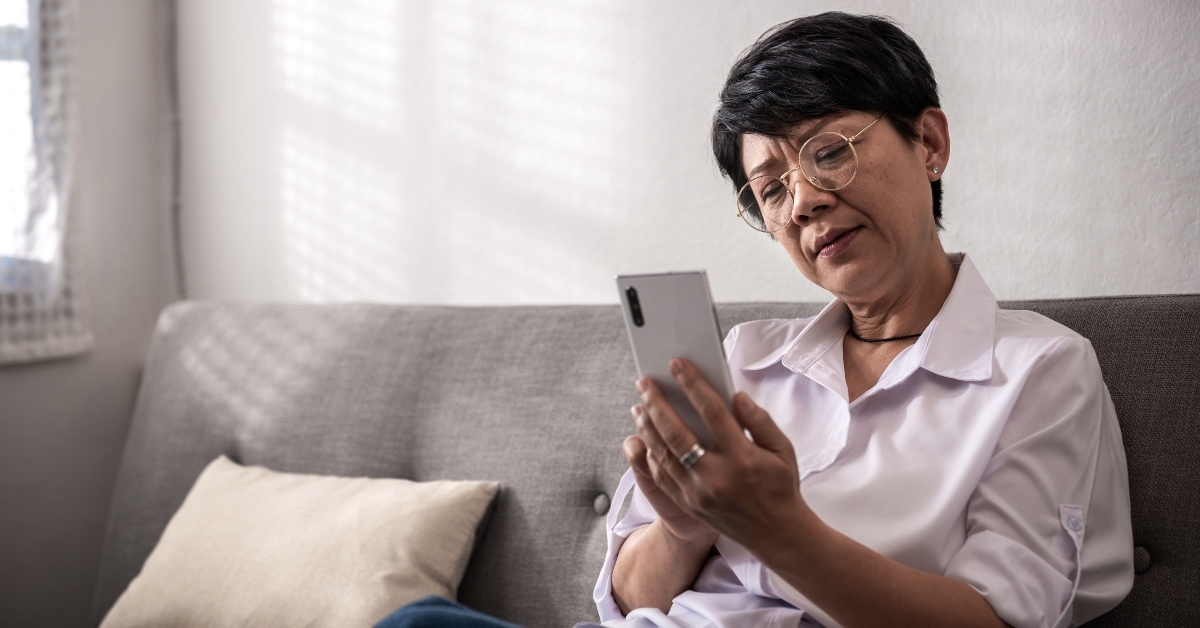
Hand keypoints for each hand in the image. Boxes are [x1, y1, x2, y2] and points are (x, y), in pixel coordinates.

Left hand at [632, 359, 809, 550]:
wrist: (777, 534)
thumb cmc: (781, 486)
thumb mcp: (783, 450)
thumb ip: (760, 420)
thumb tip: (735, 397)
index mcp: (743, 458)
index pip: (712, 413)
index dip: (693, 385)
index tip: (677, 365)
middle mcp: (716, 476)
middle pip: (677, 433)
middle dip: (657, 404)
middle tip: (644, 383)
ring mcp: (698, 494)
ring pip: (663, 455)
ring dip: (647, 428)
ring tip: (639, 406)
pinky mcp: (688, 505)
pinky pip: (662, 476)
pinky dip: (651, 455)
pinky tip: (645, 437)